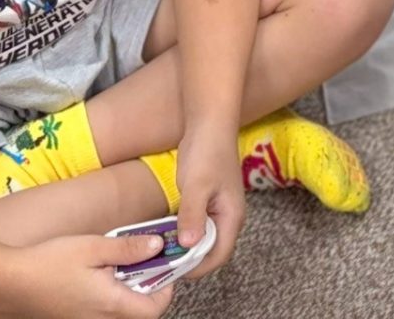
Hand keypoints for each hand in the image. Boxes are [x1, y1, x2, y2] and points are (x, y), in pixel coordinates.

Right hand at [7, 233, 177, 318]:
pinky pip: (102, 315)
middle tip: (140, 264)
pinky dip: (109, 300)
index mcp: (111, 304)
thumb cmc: (48, 262)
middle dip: (147, 290)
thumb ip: (128, 247)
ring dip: (127, 295)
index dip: (164, 288)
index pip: (154, 309)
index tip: (161, 266)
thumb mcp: (93, 246)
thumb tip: (157, 245)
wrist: (8, 281)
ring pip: (121, 316)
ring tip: (116, 270)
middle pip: (140, 315)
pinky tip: (96, 279)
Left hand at [173, 126, 245, 278]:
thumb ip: (193, 216)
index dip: (197, 268)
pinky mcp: (207, 201)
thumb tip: (188, 245)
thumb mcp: (196, 185)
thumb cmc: (208, 151)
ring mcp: (218, 209)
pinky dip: (183, 232)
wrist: (210, 122)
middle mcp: (228, 217)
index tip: (172, 272)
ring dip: (185, 247)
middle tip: (163, 265)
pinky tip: (165, 233)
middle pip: (211, 251)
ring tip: (162, 253)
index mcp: (232, 216)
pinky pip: (196, 226)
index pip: (219, 255)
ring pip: (203, 239)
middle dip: (189, 261)